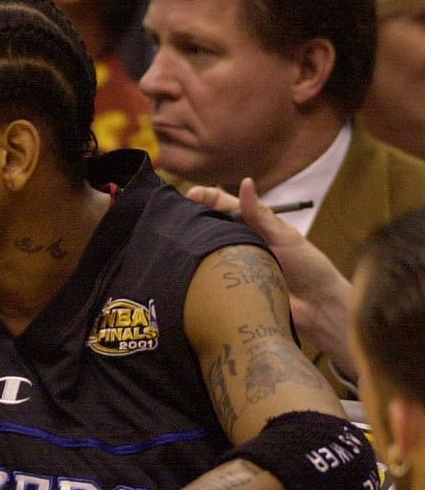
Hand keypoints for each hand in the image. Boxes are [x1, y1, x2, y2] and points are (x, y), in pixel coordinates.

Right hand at [185, 178, 353, 374]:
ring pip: (203, 251)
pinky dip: (194, 272)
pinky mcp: (226, 288)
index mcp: (251, 224)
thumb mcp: (283, 236)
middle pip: (206, 226)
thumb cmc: (308, 267)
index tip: (189, 197)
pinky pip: (206, 278)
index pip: (221, 203)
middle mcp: (237, 242)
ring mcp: (230, 265)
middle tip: (173, 218)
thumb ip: (260, 213)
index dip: (204, 197)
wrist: (317, 308)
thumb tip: (245, 182)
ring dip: (189, 246)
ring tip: (172, 241)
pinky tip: (182, 268)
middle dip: (189, 219)